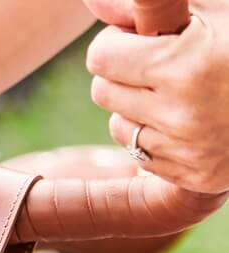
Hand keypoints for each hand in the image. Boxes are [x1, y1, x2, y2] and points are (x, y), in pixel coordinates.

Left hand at [85, 0, 228, 193]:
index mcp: (185, 65)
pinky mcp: (193, 177)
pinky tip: (190, 118)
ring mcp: (187, 151)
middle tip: (157, 60)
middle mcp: (181, 114)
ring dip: (136, 107)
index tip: (140, 36)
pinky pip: (141, 156)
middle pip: (102, 92)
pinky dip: (157, 136)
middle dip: (122, 72)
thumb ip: (154, 2)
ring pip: (119, 127)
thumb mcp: (217, 7)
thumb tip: (93, 0)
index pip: (102, 56)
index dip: (117, 41)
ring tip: (177, 89)